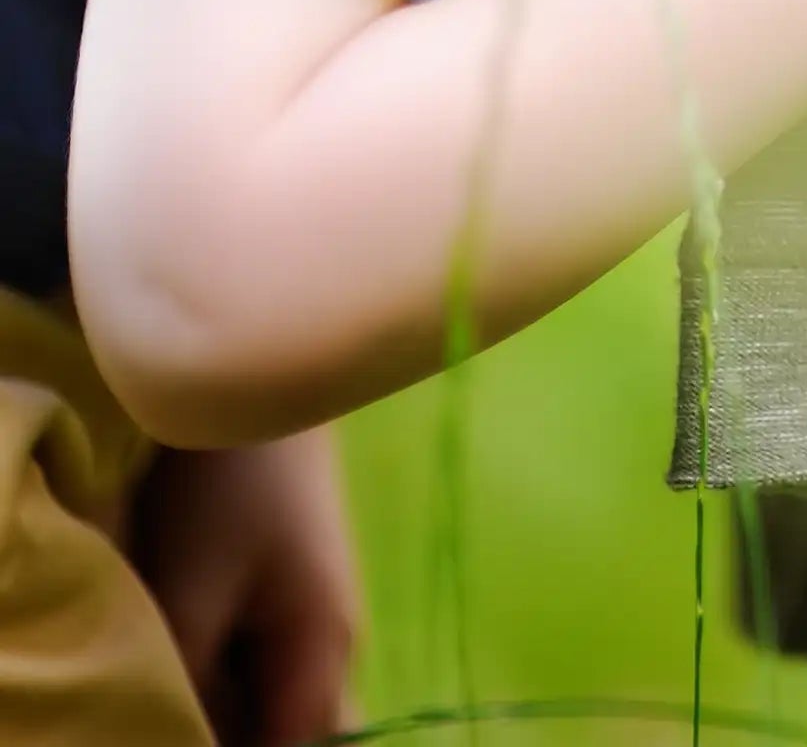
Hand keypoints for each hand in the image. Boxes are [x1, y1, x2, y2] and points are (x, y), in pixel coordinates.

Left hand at [131, 428, 361, 745]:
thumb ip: (190, 682)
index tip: (183, 738)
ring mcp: (318, 615)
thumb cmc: (225, 490)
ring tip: (179, 695)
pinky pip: (270, 665)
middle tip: (178, 723)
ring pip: (281, 697)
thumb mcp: (191, 591)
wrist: (261, 388)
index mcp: (323, 649)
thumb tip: (183, 736)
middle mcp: (335, 642)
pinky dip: (230, 680)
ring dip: (231, 711)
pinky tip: (189, 665)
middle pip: (298, 730)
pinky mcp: (294, 592)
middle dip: (243, 737)